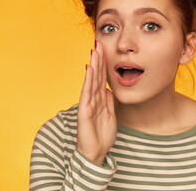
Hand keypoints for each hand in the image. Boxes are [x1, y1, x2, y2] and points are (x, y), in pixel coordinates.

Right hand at [77, 40, 116, 164]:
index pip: (102, 78)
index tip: (105, 50)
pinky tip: (89, 68)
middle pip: (96, 75)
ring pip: (91, 80)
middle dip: (98, 59)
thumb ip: (108, 101)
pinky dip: (88, 80)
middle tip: (99, 43)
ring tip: (94, 50)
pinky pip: (87, 93)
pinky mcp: (84, 111)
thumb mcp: (110, 113)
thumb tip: (109, 89)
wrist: (97, 151)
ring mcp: (88, 103)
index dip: (104, 64)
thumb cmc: (102, 134)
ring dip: (93, 65)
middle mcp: (93, 98)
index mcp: (100, 99)